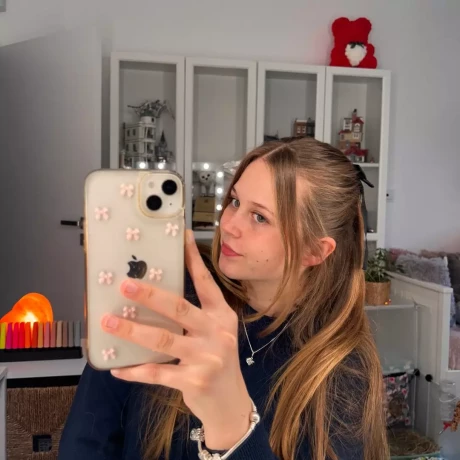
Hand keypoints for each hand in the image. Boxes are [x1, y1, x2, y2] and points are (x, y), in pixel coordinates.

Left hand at [101, 229, 252, 449]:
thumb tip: (154, 297)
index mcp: (221, 315)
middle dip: (150, 295)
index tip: (182, 236)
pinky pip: (157, 372)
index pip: (206, 282)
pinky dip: (135, 370)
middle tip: (125, 285)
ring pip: (164, 339)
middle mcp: (217, 332)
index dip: (193, 259)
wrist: (230, 402)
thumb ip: (193, 316)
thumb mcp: (214, 333)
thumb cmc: (217, 361)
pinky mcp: (194, 380)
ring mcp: (207, 357)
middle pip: (179, 307)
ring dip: (133, 330)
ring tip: (109, 322)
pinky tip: (117, 368)